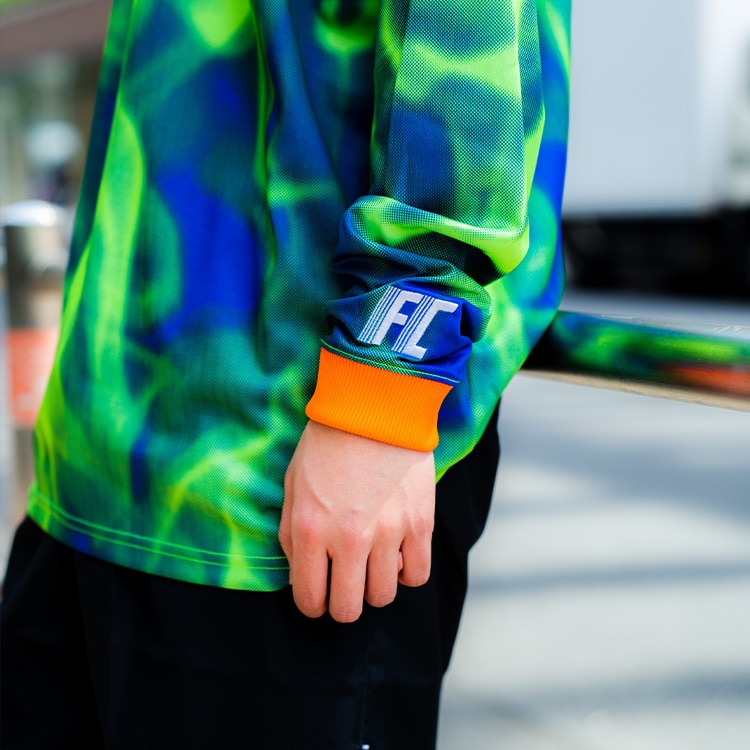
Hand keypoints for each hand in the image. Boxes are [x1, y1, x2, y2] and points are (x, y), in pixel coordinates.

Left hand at [279, 421, 434, 622]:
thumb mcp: (292, 484)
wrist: (374, 406)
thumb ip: (291, 533)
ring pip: (384, 596)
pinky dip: (407, 573)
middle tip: (344, 585)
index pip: (309, 599)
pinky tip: (398, 555)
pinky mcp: (420, 523)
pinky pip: (418, 576)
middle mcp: (348, 539)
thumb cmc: (327, 442)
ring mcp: (388, 533)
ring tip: (372, 563)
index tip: (318, 596)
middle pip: (348, 609)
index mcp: (310, 529)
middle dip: (342, 604)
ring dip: (375, 587)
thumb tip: (300, 572)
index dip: (312, 605)